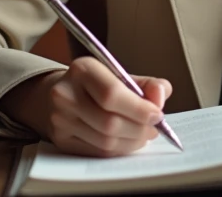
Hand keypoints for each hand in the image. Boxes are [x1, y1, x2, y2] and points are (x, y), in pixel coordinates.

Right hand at [0, 58, 171, 156]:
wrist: (61, 94)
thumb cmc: (97, 85)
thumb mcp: (121, 75)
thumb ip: (147, 84)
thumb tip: (161, 95)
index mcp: (83, 70)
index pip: (112, 94)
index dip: (139, 108)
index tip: (158, 114)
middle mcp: (65, 94)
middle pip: (109, 122)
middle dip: (139, 129)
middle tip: (155, 128)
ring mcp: (60, 120)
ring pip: (105, 141)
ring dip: (132, 142)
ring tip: (144, 135)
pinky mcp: (61, 140)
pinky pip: (98, 152)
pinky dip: (119, 150)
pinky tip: (128, 141)